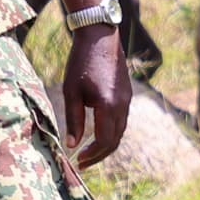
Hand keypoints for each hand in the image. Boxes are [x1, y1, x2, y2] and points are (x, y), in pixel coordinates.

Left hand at [54, 22, 130, 167]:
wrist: (100, 36)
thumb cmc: (81, 62)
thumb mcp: (72, 92)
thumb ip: (73, 120)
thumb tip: (72, 145)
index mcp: (108, 106)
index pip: (105, 141)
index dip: (92, 155)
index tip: (78, 161)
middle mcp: (122, 105)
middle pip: (115, 140)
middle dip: (100, 155)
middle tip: (83, 162)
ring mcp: (127, 100)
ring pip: (120, 131)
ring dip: (106, 144)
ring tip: (89, 151)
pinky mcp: (127, 94)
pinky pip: (122, 120)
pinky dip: (111, 131)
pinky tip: (97, 131)